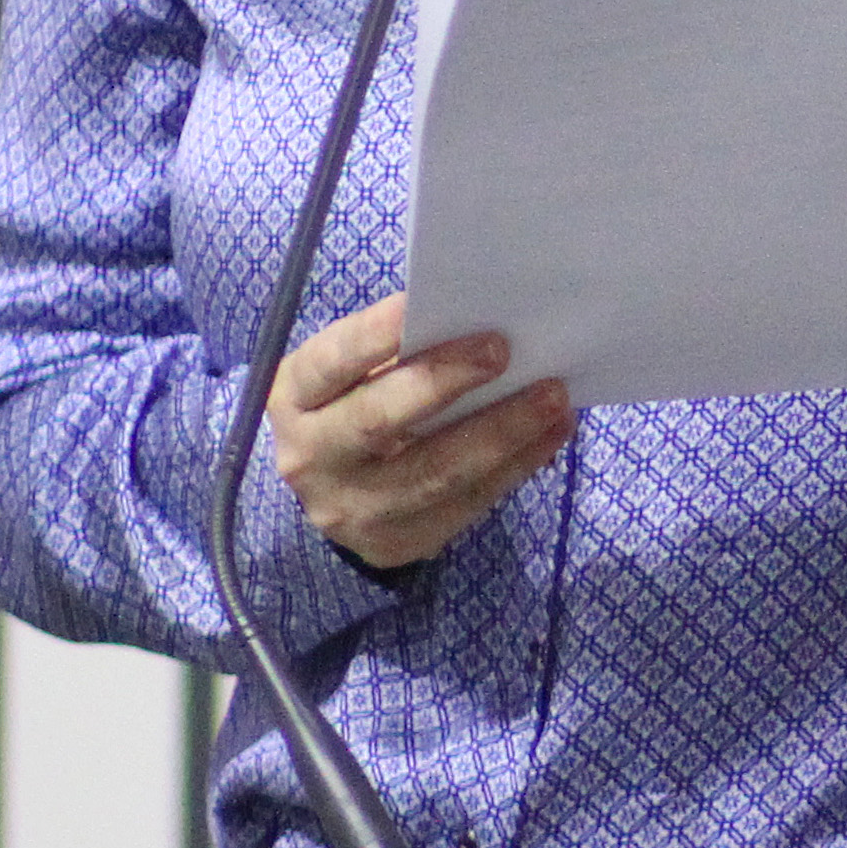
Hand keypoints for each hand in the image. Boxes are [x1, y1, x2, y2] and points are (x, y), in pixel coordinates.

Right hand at [270, 294, 573, 569]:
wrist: (334, 489)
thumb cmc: (357, 402)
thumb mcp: (352, 373)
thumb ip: (398, 351)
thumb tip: (480, 318)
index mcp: (293, 398)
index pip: (331, 363)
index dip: (373, 335)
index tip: (418, 304)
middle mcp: (311, 458)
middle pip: (378, 421)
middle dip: (444, 382)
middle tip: (502, 349)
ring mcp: (351, 510)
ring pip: (434, 473)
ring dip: (504, 431)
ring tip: (553, 395)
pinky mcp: (396, 543)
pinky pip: (467, 504)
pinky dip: (518, 465)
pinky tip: (552, 432)